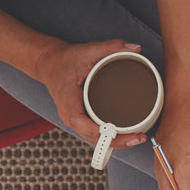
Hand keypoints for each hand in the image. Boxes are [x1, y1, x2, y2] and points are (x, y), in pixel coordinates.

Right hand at [33, 37, 148, 151]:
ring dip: (115, 142)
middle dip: (119, 142)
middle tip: (141, 136)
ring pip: (96, 140)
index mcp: (71, 107)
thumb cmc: (64, 59)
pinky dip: (109, 136)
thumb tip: (136, 47)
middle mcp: (71, 118)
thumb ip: (112, 47)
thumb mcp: (87, 51)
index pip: (92, 131)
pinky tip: (124, 133)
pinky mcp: (79, 119)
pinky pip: (95, 134)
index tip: (131, 136)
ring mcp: (75, 121)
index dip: (112, 137)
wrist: (48, 62)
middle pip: (97, 141)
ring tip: (137, 137)